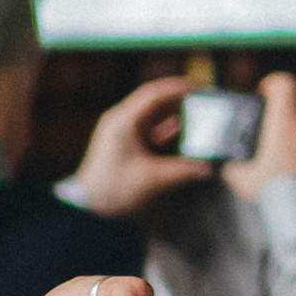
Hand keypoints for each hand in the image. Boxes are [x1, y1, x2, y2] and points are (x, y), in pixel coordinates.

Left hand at [72, 76, 209, 217]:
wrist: (88, 209)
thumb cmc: (113, 191)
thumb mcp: (152, 179)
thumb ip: (182, 171)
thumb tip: (206, 168)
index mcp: (122, 122)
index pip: (153, 94)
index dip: (177, 88)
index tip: (199, 86)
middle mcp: (120, 122)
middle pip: (154, 103)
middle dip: (179, 100)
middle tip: (202, 98)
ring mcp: (121, 134)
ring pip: (153, 117)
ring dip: (174, 115)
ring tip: (198, 114)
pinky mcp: (124, 146)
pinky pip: (150, 131)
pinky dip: (166, 131)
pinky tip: (183, 133)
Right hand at [226, 71, 295, 201]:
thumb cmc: (276, 192)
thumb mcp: (241, 177)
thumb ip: (235, 164)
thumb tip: (230, 166)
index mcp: (285, 120)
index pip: (284, 83)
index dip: (272, 84)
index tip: (265, 92)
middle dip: (284, 114)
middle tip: (270, 131)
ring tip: (283, 156)